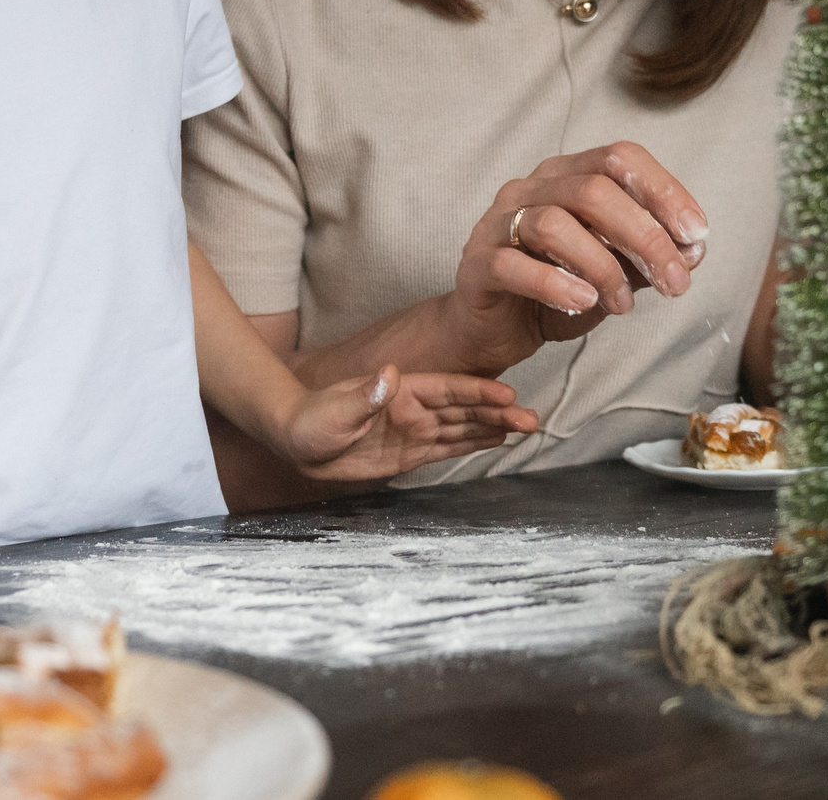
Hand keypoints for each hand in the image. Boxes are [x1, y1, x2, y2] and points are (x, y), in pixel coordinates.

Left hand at [278, 364, 535, 480]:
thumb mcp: (336, 408)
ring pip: (463, 427)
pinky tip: (498, 439)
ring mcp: (414, 429)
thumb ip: (366, 395)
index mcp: (402, 390)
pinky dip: (474, 443)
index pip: (448, 389)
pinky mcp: (410, 452)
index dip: (478, 392)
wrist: (295, 440)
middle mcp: (414, 407)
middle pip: (464, 408)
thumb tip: (391, 375)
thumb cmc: (311, 420)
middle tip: (531, 418)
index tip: (507, 394)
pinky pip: (448, 446)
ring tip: (527, 427)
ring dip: (493, 427)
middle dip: (498, 412)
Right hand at [445, 143, 710, 376]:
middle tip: (675, 283)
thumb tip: (694, 250)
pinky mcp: (477, 263)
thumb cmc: (555, 293)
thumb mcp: (614, 274)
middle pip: (593, 190)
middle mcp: (530, 188)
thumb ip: (646, 258)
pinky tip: (584, 302)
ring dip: (603, 266)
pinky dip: (555, 283)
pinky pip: (513, 264)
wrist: (494, 330)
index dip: (663, 190)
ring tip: (623, 305)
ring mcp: (498, 223)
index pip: (618, 158)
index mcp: (566, 176)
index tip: (696, 233)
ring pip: (553, 223)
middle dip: (645, 237)